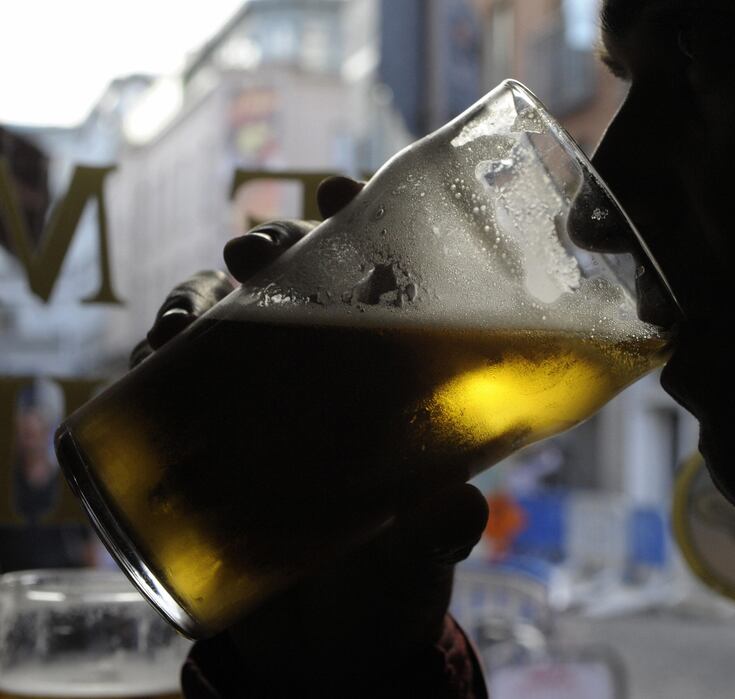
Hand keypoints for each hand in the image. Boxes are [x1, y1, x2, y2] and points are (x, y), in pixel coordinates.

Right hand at [132, 176, 488, 695]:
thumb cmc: (391, 581)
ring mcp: (265, 398)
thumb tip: (460, 511)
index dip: (362, 218)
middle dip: (273, 245)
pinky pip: (178, 377)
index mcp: (393, 375)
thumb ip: (437, 530)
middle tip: (257, 249)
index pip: (381, 273)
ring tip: (196, 314)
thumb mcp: (420, 553)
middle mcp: (328, 371)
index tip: (343, 188)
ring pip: (229, 315)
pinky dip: (162, 356)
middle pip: (297, 277)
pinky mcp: (211, 432)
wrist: (327, 645)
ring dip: (206, 295)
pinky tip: (157, 355)